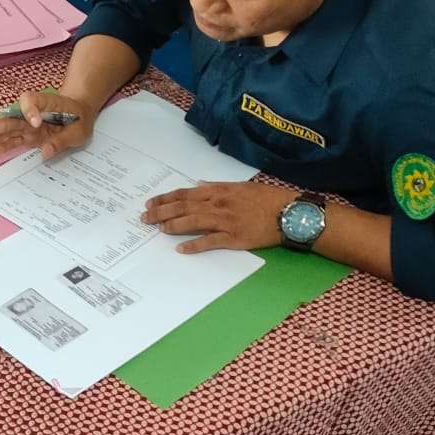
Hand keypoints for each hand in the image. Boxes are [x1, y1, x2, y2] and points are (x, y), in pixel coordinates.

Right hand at [0, 89, 93, 159]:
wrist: (79, 116)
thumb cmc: (80, 119)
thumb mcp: (79, 130)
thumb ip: (62, 140)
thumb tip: (45, 151)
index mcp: (48, 104)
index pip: (33, 100)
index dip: (30, 110)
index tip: (35, 124)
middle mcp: (35, 113)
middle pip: (16, 115)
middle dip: (3, 124)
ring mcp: (30, 125)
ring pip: (11, 128)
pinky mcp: (29, 135)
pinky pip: (14, 139)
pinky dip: (4, 144)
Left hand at [142, 181, 289, 252]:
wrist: (289, 212)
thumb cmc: (267, 199)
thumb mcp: (241, 186)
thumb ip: (218, 186)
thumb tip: (200, 185)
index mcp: (219, 192)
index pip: (185, 194)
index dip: (166, 198)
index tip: (151, 202)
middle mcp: (219, 204)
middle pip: (184, 207)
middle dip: (162, 212)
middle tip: (145, 217)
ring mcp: (225, 221)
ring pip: (193, 222)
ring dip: (173, 225)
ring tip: (158, 229)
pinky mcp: (234, 238)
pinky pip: (210, 241)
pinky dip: (194, 245)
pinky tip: (181, 249)